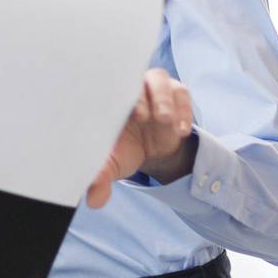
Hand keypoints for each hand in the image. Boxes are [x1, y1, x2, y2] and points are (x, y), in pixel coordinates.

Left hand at [86, 68, 195, 207]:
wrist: (150, 151)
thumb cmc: (123, 150)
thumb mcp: (112, 164)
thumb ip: (102, 177)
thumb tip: (93, 200)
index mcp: (107, 99)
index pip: (105, 87)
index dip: (111, 98)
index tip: (120, 116)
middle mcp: (129, 87)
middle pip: (132, 77)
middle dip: (140, 96)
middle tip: (145, 117)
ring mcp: (153, 88)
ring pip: (159, 78)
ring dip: (163, 99)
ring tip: (166, 121)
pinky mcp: (175, 94)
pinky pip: (181, 94)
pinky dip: (183, 111)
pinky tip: (181, 131)